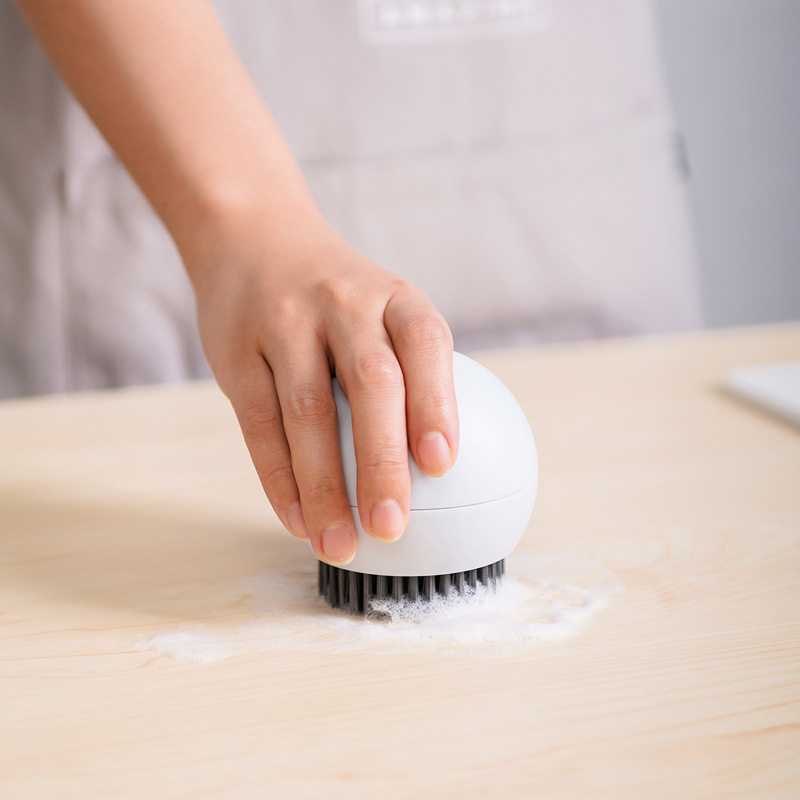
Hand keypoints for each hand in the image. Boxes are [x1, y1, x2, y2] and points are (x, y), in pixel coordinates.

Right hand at [193, 218, 458, 565]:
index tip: (442, 465)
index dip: (436, 403)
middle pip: (370, 383)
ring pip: (307, 411)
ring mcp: (284, 323)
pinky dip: (279, 479)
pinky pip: (258, 423)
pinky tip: (298, 521)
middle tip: (392, 527)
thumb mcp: (383, 306)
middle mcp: (342, 302)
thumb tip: (441, 472)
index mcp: (393, 296)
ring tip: (340, 545)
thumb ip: (410, 372)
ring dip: (324, 486)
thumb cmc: (338, 298)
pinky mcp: (236, 351)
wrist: (254, 236)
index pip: (424, 343)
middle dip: (381, 462)